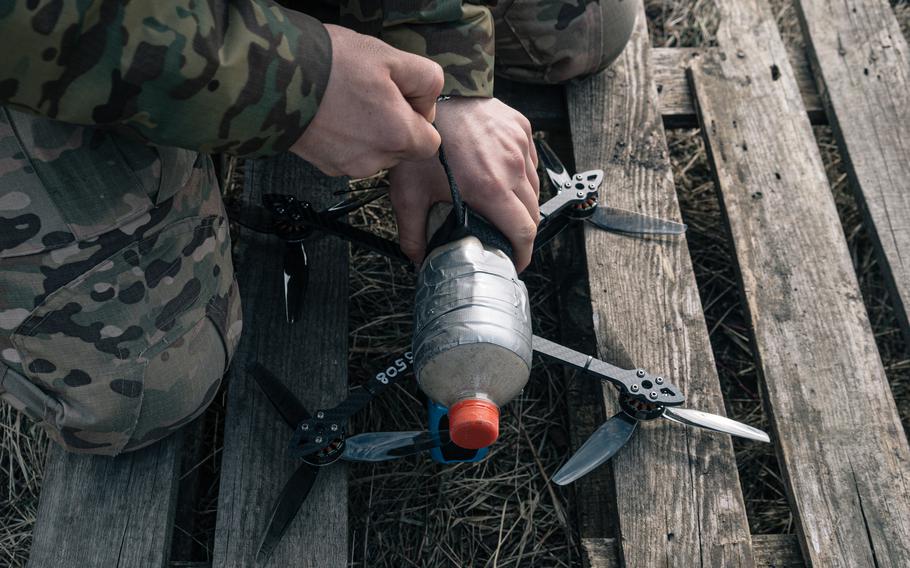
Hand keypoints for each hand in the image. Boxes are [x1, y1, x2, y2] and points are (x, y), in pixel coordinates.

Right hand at [291, 24, 443, 176]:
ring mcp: (347, 167)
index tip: (400, 95)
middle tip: (369, 92)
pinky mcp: (325, 166)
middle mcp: (375, 160)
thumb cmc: (331, 64)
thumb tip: (428, 100)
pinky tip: (330, 111)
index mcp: (398, 137)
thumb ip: (426, 79)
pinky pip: (349, 154)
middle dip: (395, 123)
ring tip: (346, 99)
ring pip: (375, 152)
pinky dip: (346, 137)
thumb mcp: (390, 56)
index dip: (420, 117)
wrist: (271, 77)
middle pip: (402, 149)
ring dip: (369, 131)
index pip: (431, 143)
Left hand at [388, 97, 539, 270]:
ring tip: (500, 209)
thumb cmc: (422, 141)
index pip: (524, 232)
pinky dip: (521, 176)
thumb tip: (419, 260)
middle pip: (533, 213)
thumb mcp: (408, 193)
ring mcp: (520, 145)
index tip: (514, 261)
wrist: (431, 95)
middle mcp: (512, 167)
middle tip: (504, 239)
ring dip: (522, 204)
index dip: (522, 253)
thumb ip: (413, 234)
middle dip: (521, 233)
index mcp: (490, 188)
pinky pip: (531, 163)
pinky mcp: (521, 128)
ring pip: (534, 188)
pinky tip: (501, 178)